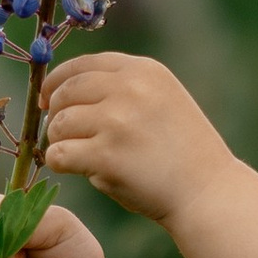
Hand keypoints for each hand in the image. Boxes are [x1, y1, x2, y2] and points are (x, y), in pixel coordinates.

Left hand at [34, 53, 234, 229]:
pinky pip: (59, 154)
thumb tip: (61, 91)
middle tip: (63, 134)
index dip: (58, 82)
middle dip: (57, 114)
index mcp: (144, 71)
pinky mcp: (106, 156)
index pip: (83, 65)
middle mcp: (130, 89)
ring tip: (78, 155)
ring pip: (59, 124)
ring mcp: (117, 121)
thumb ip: (122, 88)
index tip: (49, 100)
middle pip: (66, 92)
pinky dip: (59, 163)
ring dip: (60, 141)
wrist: (208, 193)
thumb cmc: (182, 153)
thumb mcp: (162, 100)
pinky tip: (75, 170)